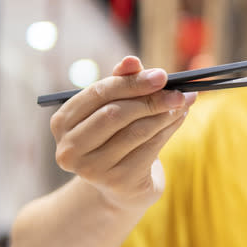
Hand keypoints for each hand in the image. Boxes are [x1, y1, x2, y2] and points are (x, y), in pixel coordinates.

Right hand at [49, 56, 196, 210]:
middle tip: (179, 91)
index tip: (162, 75)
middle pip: (115, 113)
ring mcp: (91, 168)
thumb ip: (122, 82)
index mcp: (63, 122)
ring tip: (184, 102)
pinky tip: (181, 118)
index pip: (99, 93)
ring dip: (165, 114)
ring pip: (136, 131)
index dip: (132, 82)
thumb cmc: (116, 136)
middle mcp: (70, 147)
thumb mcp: (115, 107)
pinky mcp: (117, 182)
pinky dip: (169, 130)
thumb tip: (132, 60)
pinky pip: (150, 149)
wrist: (122, 185)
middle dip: (151, 99)